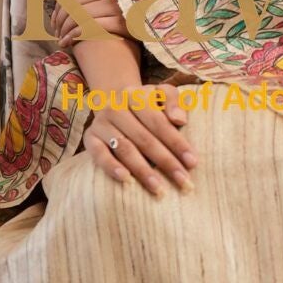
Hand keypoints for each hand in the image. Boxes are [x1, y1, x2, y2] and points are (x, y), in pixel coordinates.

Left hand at [46, 0, 126, 46]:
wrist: (149, 29)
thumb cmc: (124, 14)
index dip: (59, 6)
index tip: (54, 21)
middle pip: (73, 3)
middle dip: (60, 20)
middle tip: (56, 33)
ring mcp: (117, 5)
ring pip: (79, 14)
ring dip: (65, 30)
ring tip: (62, 41)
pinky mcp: (122, 23)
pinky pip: (90, 26)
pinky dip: (75, 35)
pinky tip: (69, 42)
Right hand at [74, 35, 198, 197]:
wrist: (114, 102)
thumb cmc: (146, 103)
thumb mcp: (162, 94)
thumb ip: (173, 101)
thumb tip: (180, 120)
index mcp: (135, 95)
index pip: (158, 122)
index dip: (177, 143)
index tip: (193, 163)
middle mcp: (115, 107)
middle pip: (144, 138)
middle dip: (166, 162)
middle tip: (184, 182)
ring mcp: (101, 123)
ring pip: (125, 149)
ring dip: (143, 171)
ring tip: (159, 189)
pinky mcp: (89, 138)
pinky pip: (99, 155)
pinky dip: (111, 167)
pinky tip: (126, 180)